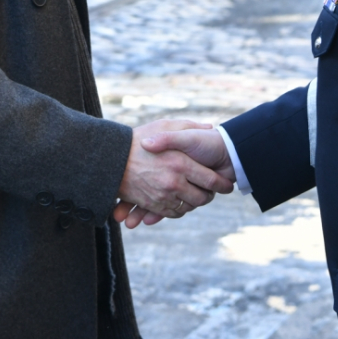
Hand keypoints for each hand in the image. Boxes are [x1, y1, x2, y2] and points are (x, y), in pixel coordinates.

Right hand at [115, 120, 234, 227]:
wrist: (110, 157)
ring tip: (195, 195)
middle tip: (211, 191)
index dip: (222, 184)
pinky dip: (179, 209)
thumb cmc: (139, 138)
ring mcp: (162, 196)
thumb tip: (211, 127)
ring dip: (194, 203)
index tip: (227, 185)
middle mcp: (173, 182)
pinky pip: (173, 213)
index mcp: (180, 163)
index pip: (211, 180)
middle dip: (209, 196)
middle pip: (202, 198)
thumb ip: (189, 126)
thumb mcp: (165, 125)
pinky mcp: (153, 205)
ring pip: (189, 207)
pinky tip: (179, 200)